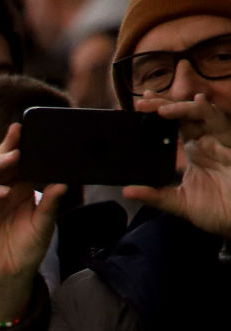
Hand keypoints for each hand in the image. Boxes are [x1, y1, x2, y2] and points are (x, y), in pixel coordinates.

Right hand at [0, 123, 65, 324]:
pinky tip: (2, 192)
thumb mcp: (44, 227)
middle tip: (18, 133)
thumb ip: (50, 205)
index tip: (29, 128)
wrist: (6, 280)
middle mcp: (1, 194)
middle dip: (7, 146)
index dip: (22, 146)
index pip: (20, 164)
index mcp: (20, 192)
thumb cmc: (25, 253)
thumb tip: (61, 183)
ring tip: (13, 156)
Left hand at [126, 96, 230, 236]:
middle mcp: (206, 142)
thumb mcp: (179, 203)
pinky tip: (194, 104)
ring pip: (200, 113)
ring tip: (159, 108)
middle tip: (141, 101)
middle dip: (163, 105)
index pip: (174, 127)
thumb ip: (155, 196)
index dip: (159, 114)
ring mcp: (218, 141)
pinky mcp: (229, 144)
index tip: (138, 106)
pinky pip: (218, 122)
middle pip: (184, 115)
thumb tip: (127, 190)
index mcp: (195, 152)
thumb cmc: (216, 210)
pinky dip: (204, 112)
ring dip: (180, 107)